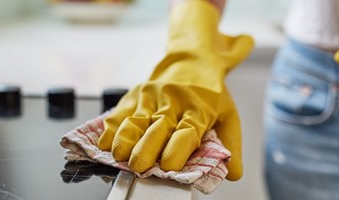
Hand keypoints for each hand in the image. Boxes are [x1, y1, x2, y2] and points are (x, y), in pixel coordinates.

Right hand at [97, 0, 252, 180]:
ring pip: (135, 120)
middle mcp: (173, 101)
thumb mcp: (228, 114)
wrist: (191, 59)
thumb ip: (230, 144)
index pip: (187, 131)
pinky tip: (105, 143)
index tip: (169, 165)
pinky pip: (120, 113)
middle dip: (146, 148)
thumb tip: (233, 174)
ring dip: (125, 139)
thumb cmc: (209, 93)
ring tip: (119, 156)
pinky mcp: (136, 95)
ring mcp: (152, 97)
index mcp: (198, 109)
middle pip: (157, 127)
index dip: (177, 149)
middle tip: (139, 166)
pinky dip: (111, 129)